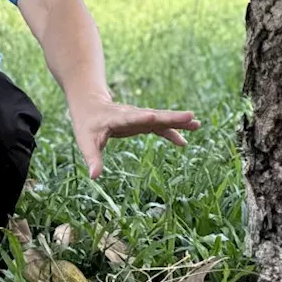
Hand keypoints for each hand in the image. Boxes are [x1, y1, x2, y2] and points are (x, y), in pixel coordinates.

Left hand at [69, 93, 200, 179]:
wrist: (90, 105)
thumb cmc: (86, 125)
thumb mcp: (85, 142)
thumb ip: (92, 158)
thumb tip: (94, 177)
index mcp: (116, 118)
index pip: (130, 117)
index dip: (142, 117)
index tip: (153, 117)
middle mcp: (131, 114)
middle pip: (153, 115)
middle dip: (170, 117)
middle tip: (190, 116)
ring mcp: (139, 116)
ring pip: (160, 118)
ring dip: (177, 121)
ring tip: (196, 124)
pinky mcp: (142, 121)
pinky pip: (159, 127)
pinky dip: (171, 132)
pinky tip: (184, 142)